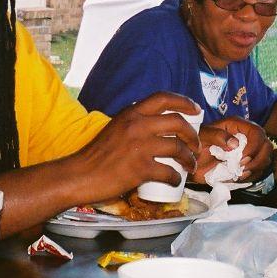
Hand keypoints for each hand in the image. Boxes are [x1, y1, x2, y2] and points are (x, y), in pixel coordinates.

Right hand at [72, 92, 201, 201]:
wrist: (80, 174)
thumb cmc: (97, 154)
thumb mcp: (116, 127)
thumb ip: (134, 123)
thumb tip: (156, 125)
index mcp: (130, 113)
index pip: (163, 98)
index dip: (184, 101)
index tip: (196, 110)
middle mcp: (137, 125)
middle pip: (177, 122)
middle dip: (193, 134)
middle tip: (196, 144)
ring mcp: (140, 146)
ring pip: (178, 147)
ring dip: (190, 158)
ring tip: (191, 165)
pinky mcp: (140, 168)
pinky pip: (169, 171)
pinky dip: (176, 177)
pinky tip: (175, 180)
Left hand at [195, 117, 272, 182]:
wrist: (192, 161)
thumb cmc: (195, 145)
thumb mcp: (202, 137)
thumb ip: (216, 136)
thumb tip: (235, 143)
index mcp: (236, 125)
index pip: (257, 132)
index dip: (253, 147)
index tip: (242, 159)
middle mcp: (246, 136)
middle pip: (266, 146)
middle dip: (257, 160)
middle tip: (241, 169)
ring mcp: (249, 150)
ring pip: (265, 159)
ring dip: (255, 169)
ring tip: (239, 174)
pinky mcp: (248, 163)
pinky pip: (258, 171)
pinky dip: (251, 177)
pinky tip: (238, 178)